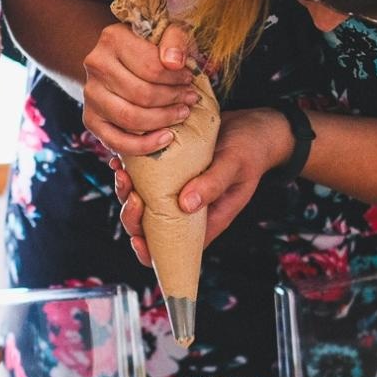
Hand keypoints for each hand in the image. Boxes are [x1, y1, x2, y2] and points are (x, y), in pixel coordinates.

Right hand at [82, 21, 201, 155]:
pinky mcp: (90, 119)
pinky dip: (143, 145)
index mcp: (112, 39)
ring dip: (162, 120)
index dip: (176, 78)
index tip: (189, 80)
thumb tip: (175, 63)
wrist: (118, 60)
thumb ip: (174, 40)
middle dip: (172, 100)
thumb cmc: (148, 47)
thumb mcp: (165, 32)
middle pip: (141, 94)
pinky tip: (165, 139)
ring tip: (181, 114)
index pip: (151, 67)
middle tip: (189, 100)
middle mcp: (96, 65)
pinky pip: (116, 141)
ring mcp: (90, 94)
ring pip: (130, 118)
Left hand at [111, 109, 291, 264]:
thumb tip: (186, 205)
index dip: (150, 251)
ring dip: (126, 191)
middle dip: (131, 214)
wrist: (253, 125)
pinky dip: (130, 171)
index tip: (137, 238)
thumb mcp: (235, 164)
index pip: (173, 249)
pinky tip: (122, 159)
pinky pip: (144, 178)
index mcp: (206, 220)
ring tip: (122, 171)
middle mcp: (187, 209)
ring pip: (141, 202)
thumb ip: (214, 184)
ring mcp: (177, 190)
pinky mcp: (170, 171)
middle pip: (149, 227)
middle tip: (130, 190)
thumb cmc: (251, 149)